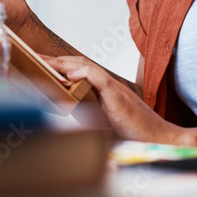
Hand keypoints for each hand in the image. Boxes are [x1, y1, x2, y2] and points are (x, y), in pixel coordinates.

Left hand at [47, 56, 196, 145]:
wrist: (161, 140)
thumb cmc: (136, 137)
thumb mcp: (107, 129)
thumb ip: (91, 123)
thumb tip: (69, 131)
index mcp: (105, 92)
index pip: (80, 71)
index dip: (61, 66)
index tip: (41, 64)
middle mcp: (109, 86)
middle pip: (81, 64)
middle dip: (57, 60)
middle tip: (35, 57)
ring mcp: (115, 90)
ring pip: (88, 67)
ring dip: (64, 63)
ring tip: (45, 62)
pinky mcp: (119, 99)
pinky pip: (101, 80)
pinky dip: (85, 73)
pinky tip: (70, 74)